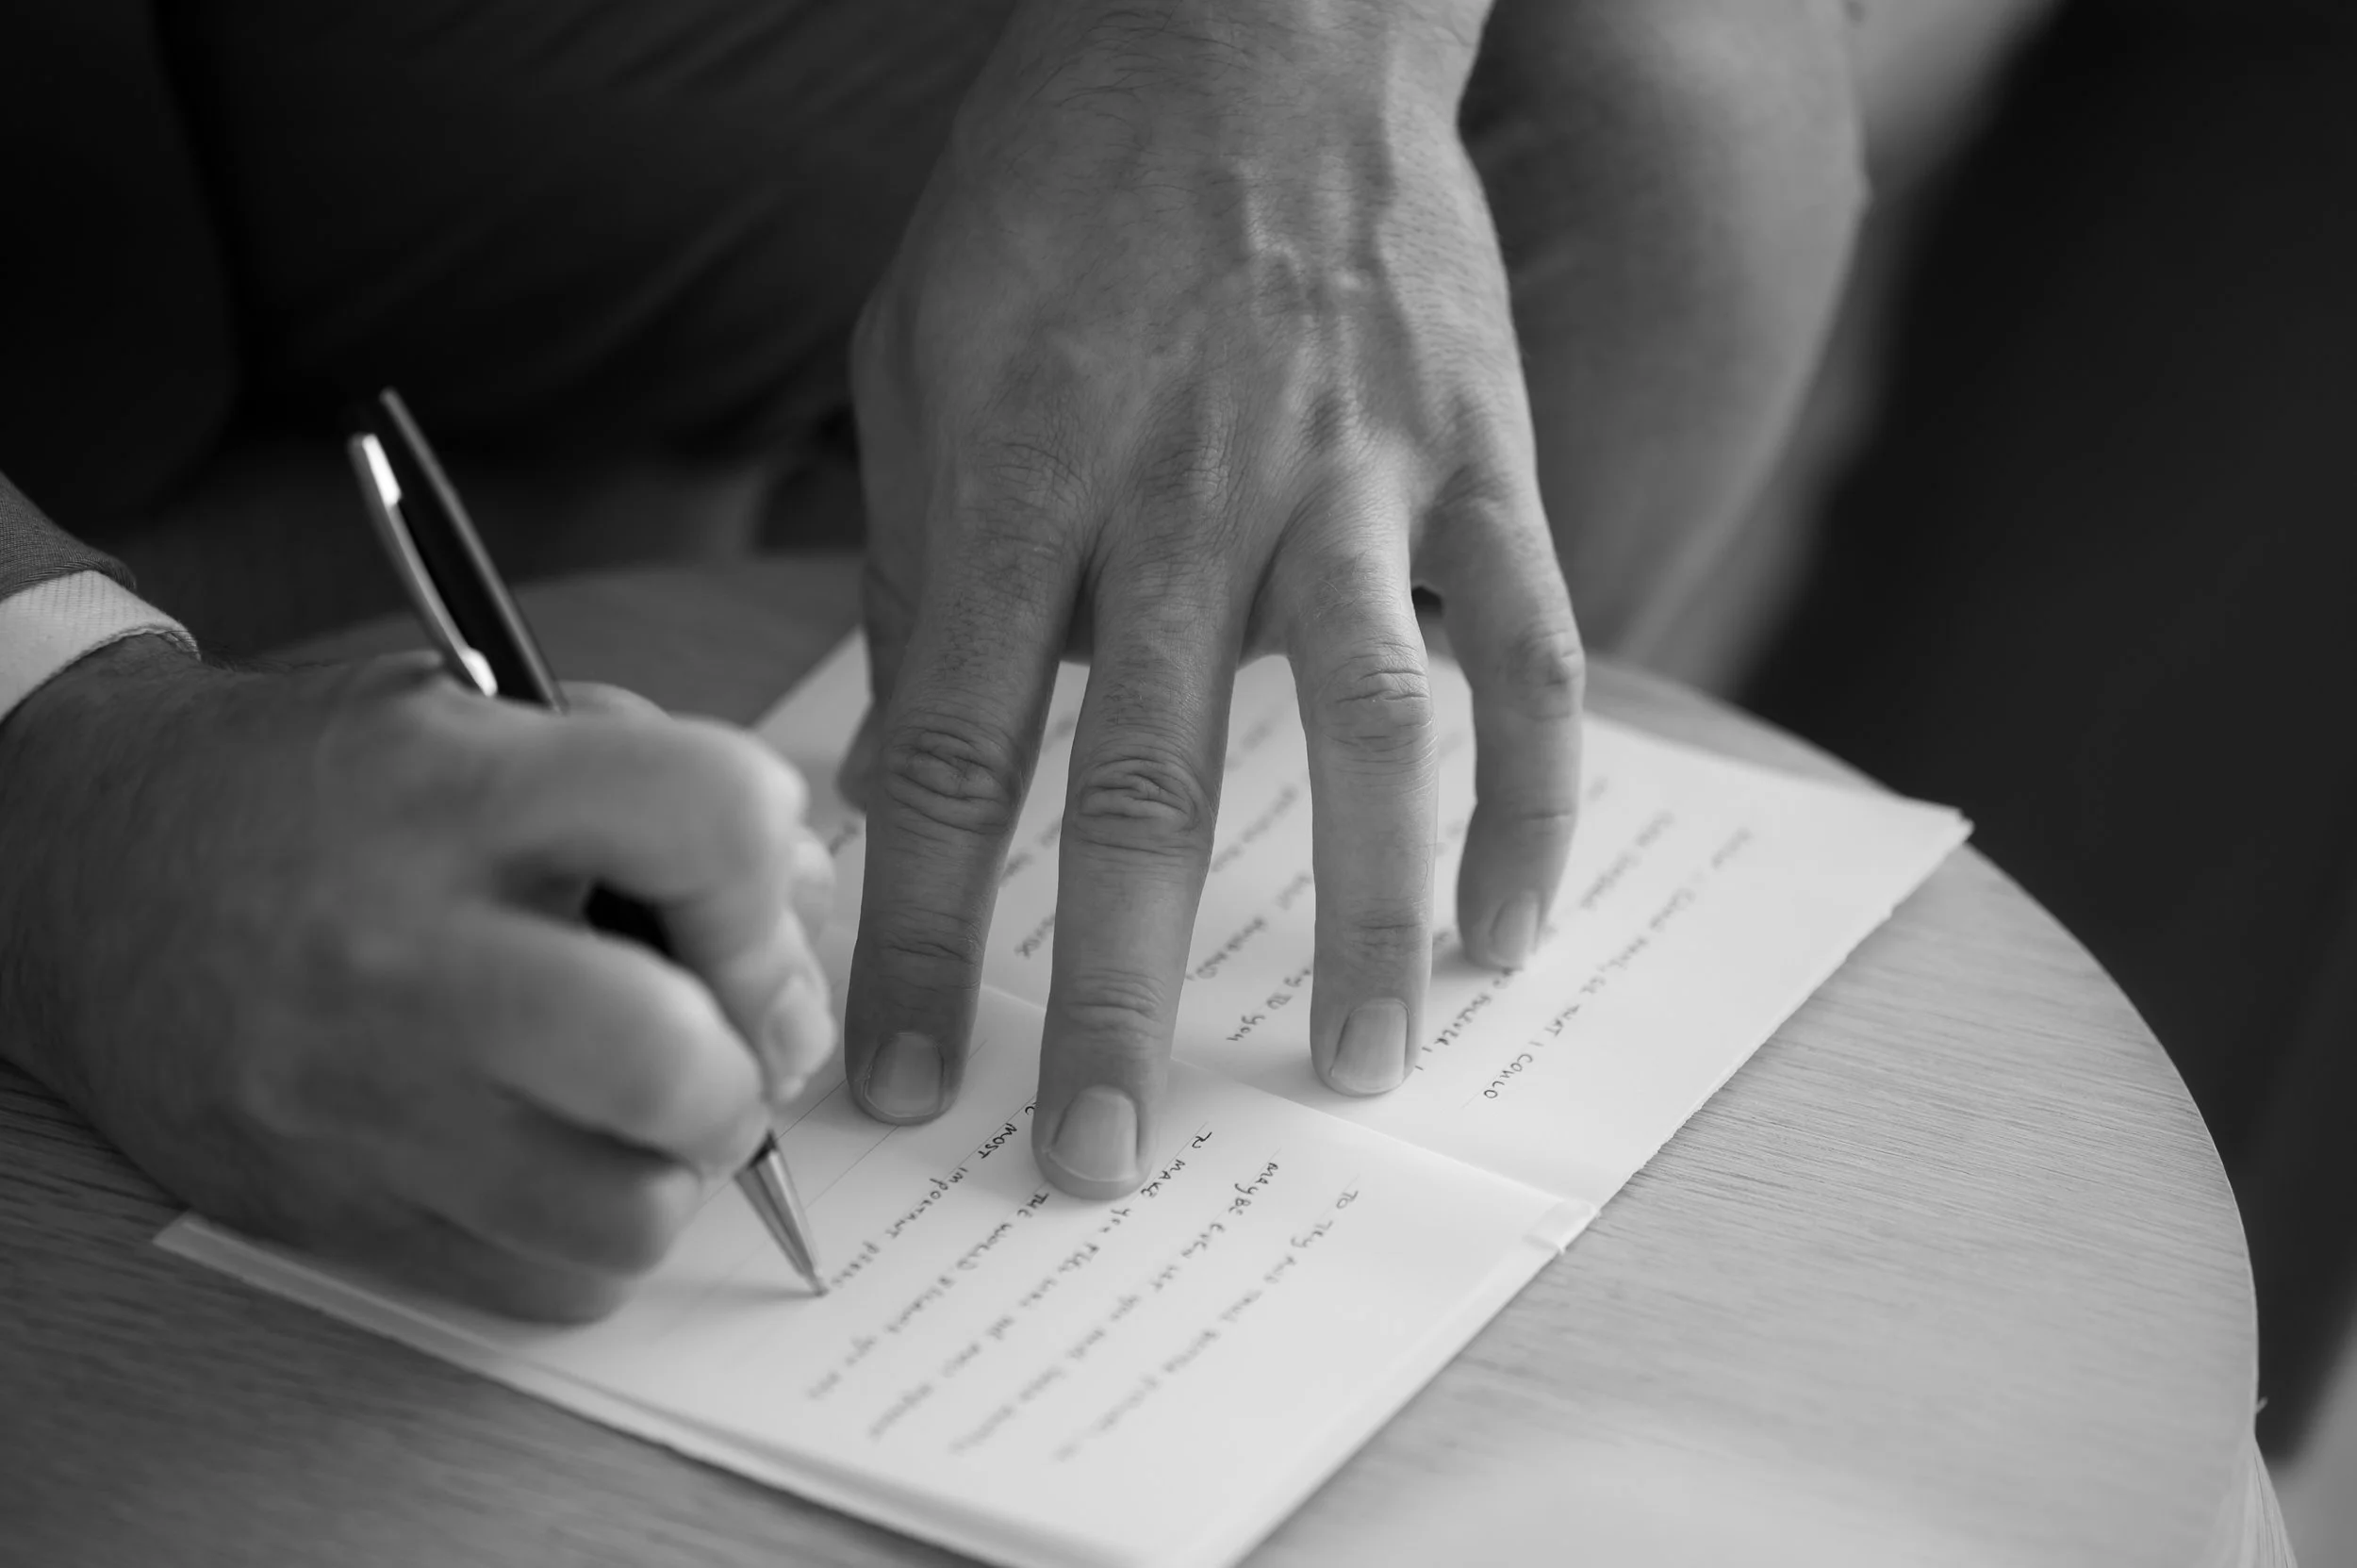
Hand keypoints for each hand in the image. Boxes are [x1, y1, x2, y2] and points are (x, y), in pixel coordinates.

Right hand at [0, 639, 834, 1319]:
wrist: (84, 874)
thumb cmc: (317, 790)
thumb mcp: (482, 711)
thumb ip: (662, 774)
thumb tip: (806, 901)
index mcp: (456, 794)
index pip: (709, 819)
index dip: (771, 878)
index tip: (750, 909)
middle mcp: (405, 957)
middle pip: (671, 1060)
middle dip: (743, 1064)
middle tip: (722, 1043)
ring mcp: (365, 1106)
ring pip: (630, 1212)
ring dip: (675, 1165)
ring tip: (636, 1106)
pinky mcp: (338, 1216)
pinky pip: (552, 1287)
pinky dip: (592, 1236)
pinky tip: (557, 1155)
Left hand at [844, 0, 1582, 1195]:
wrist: (1252, 11)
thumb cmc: (1055, 188)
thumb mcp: (915, 348)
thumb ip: (918, 563)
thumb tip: (902, 768)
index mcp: (1020, 472)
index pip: (956, 753)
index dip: (925, 935)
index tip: (902, 1079)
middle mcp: (1186, 489)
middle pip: (1148, 786)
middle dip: (1118, 993)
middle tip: (1100, 1155)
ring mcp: (1353, 472)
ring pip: (1367, 729)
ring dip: (1362, 920)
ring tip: (1352, 1071)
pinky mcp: (1477, 452)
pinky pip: (1533, 647)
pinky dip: (1535, 796)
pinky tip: (1510, 925)